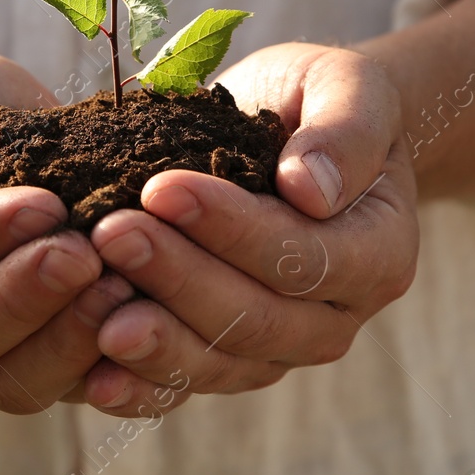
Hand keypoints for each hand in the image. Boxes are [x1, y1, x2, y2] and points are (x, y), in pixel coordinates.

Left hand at [80, 43, 417, 414]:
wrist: (291, 131)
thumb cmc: (319, 100)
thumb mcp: (348, 87)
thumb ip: (344, 131)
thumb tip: (309, 189)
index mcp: (379, 252)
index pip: (306, 256)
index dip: (233, 229)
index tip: (162, 188)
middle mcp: (337, 316)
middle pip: (258, 318)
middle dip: (178, 278)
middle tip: (110, 234)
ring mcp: (283, 347)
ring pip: (220, 361)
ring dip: (156, 338)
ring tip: (95, 312)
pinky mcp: (232, 361)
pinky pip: (189, 384)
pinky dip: (144, 387)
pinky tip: (96, 378)